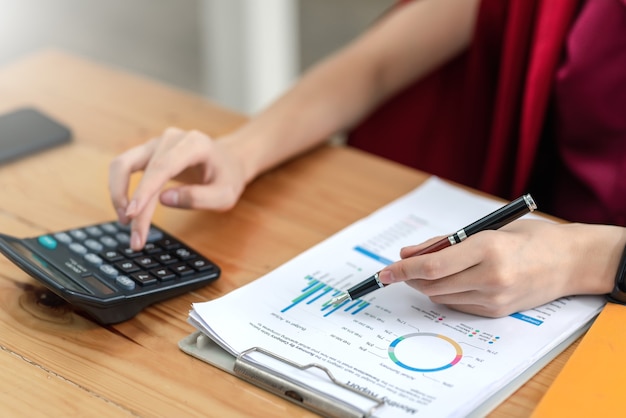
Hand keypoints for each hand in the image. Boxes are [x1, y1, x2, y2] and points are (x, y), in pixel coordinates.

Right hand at [109, 127, 246, 249]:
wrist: (230, 160)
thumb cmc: (228, 177)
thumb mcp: (225, 194)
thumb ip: (199, 197)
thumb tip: (164, 200)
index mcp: (194, 144)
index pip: (161, 167)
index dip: (144, 190)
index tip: (133, 215)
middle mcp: (171, 139)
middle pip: (139, 169)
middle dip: (132, 206)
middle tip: (136, 239)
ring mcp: (157, 144)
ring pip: (122, 164)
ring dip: (118, 195)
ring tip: (126, 223)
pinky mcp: (148, 153)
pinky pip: (125, 168)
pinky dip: (121, 190)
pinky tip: (129, 211)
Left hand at [377, 220, 622, 316]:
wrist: (570, 262)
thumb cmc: (528, 237)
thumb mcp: (486, 229)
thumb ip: (444, 242)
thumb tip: (407, 253)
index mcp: (486, 248)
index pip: (432, 265)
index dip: (402, 270)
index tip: (383, 272)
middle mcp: (490, 277)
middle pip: (432, 284)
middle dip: (411, 277)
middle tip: (401, 268)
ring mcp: (494, 298)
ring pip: (441, 297)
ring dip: (428, 285)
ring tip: (430, 271)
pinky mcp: (497, 312)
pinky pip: (457, 305)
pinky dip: (447, 293)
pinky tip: (453, 281)